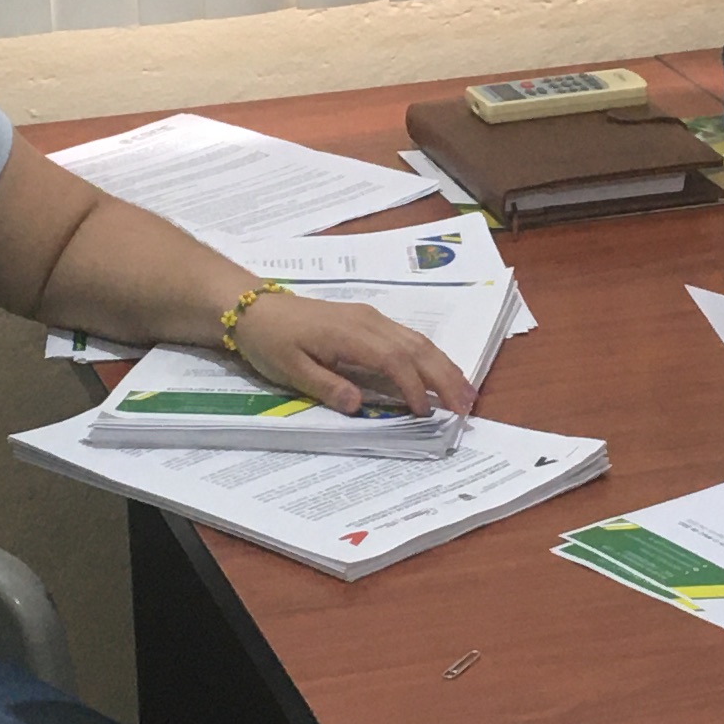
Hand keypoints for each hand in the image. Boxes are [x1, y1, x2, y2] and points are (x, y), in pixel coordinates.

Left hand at [225, 287, 481, 417]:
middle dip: (445, 377)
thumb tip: (359, 405)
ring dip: (444, 366)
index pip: (394, 361)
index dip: (413, 388)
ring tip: (466, 393)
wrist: (255, 308)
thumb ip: (326, 386)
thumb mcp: (290, 370)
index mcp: (351, 334)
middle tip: (467, 407)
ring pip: (418, 341)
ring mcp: (371, 319)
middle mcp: (369, 322)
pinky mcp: (369, 320)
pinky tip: (440, 372)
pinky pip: (408, 337)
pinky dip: (429, 356)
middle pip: (417, 349)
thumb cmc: (271, 342)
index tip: (426, 414)